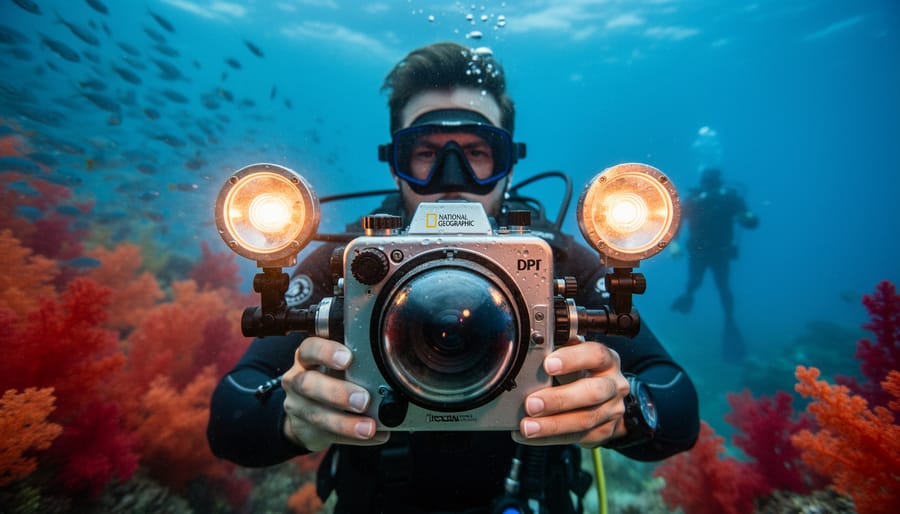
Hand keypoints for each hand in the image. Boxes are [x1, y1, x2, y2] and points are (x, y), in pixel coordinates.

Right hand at [281, 336, 389, 450]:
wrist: (303, 410)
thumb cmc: (327, 378)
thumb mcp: (334, 364)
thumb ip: (355, 363)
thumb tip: (393, 369)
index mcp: (307, 357)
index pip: (310, 348)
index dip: (326, 352)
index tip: (348, 358)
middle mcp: (298, 379)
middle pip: (308, 383)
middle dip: (337, 392)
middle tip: (363, 399)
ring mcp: (298, 406)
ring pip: (317, 415)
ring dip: (346, 423)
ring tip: (368, 427)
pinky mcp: (304, 430)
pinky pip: (328, 436)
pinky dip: (353, 438)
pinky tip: (374, 436)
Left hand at [512, 341, 628, 447]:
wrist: (607, 399)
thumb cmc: (584, 372)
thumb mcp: (575, 356)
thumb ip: (559, 349)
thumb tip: (532, 345)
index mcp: (607, 361)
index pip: (595, 355)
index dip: (572, 359)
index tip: (548, 365)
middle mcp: (614, 385)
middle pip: (593, 392)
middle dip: (559, 399)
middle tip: (532, 403)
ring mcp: (612, 411)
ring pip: (585, 420)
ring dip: (552, 425)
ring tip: (527, 426)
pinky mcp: (604, 432)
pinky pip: (577, 438)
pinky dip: (550, 438)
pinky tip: (531, 436)